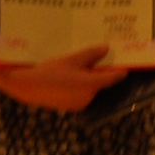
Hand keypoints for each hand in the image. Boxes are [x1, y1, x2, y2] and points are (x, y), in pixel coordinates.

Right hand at [0, 47, 133, 113]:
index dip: (120, 70)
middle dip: (102, 71)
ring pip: (90, 87)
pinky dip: (80, 84)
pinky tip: (72, 73)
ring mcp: (79, 104)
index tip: (126, 63)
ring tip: (85, 62)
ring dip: (90, 77)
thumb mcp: (72, 60)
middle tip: (104, 57)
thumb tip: (107, 48)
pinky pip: (80, 92)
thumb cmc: (51, 72)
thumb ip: (91, 55)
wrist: (27, 87)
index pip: (112, 78)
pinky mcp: (69, 105)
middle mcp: (89, 97)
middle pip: (101, 83)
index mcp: (92, 86)